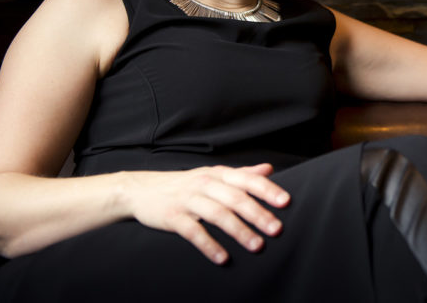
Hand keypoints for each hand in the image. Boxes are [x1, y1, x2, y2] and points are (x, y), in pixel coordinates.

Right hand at [124, 163, 289, 263]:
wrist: (141, 190)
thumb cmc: (184, 184)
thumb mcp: (213, 175)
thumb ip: (241, 174)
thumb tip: (269, 169)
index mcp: (218, 174)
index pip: (247, 179)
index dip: (267, 190)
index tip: (285, 202)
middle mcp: (205, 184)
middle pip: (235, 198)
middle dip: (258, 214)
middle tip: (276, 229)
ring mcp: (188, 200)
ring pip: (217, 215)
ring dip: (239, 231)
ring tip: (256, 246)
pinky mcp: (172, 216)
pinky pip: (193, 232)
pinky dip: (209, 245)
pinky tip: (223, 257)